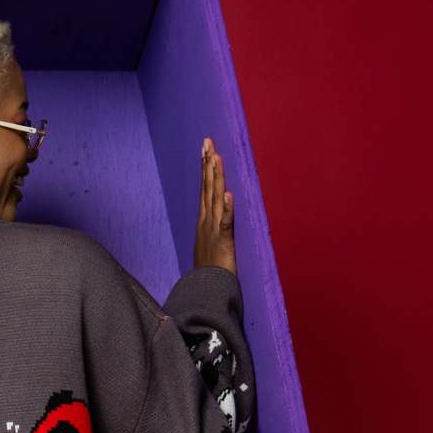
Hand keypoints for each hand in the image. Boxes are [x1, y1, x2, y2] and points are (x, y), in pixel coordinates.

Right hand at [194, 136, 236, 274]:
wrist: (206, 291)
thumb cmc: (209, 270)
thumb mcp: (207, 244)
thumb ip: (212, 227)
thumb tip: (216, 213)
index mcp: (204, 221)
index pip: (205, 189)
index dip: (205, 169)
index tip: (206, 150)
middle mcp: (207, 221)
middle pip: (207, 187)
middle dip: (208, 164)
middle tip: (208, 142)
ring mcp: (213, 230)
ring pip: (215, 199)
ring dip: (216, 178)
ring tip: (216, 158)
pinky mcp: (223, 241)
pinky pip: (226, 223)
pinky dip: (227, 208)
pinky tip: (228, 194)